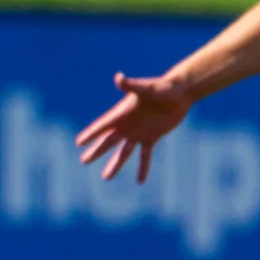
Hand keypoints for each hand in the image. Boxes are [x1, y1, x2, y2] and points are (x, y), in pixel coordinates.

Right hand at [75, 72, 193, 183]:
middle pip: (108, 141)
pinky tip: (140, 181)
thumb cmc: (163, 87)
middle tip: (84, 161)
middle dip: (96, 151)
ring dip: (115, 165)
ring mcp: (138, 132)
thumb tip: (119, 77)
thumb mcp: (147, 88)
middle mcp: (127, 124)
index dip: (91, 134)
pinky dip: (143, 167)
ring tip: (106, 178)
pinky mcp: (151, 137)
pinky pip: (145, 155)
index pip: (103, 126)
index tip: (79, 142)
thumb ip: (132, 85)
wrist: (180, 92)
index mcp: (122, 113)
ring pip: (123, 152)